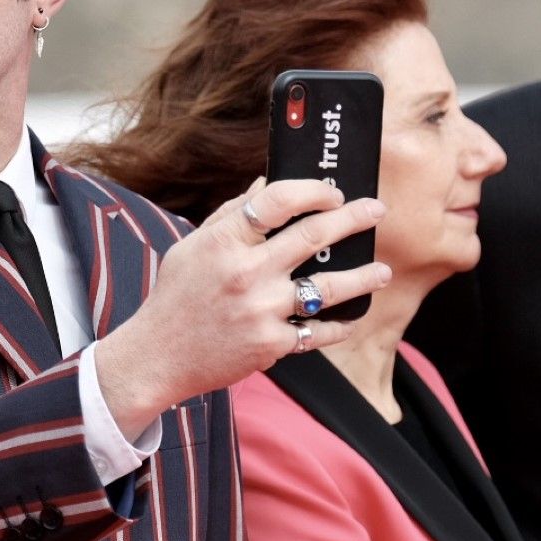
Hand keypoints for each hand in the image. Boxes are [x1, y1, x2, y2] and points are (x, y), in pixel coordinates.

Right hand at [95, 178, 388, 438]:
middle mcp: (247, 273)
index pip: (278, 199)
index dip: (313, 190)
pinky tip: (352, 317)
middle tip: (375, 211)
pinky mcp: (271, 345)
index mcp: (225, 241)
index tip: (333, 191)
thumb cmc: (175, 296)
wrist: (157, 358)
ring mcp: (262, 310)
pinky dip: (340, 325)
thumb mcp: (193, 245)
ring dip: (364, 276)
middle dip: (353, 219)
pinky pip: (318, 332)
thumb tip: (269, 182)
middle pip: (313, 236)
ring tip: (383, 271)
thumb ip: (232, 214)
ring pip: (329, 287)